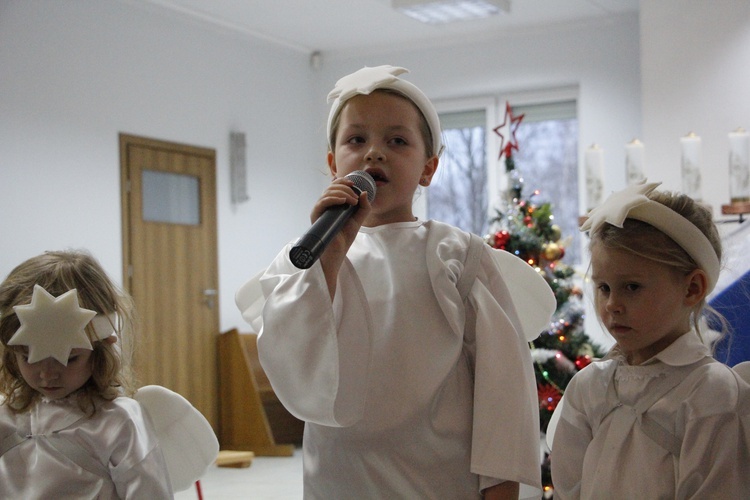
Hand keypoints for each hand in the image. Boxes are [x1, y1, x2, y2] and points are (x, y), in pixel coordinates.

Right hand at [313, 177, 370, 298]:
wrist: (337, 252)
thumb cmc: (345, 237)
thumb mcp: (358, 219)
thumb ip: (364, 207)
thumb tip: (364, 192)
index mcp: (333, 203)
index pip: (334, 186)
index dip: (343, 181)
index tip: (354, 184)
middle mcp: (325, 205)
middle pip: (331, 187)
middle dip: (345, 188)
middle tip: (355, 198)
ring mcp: (319, 210)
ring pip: (327, 193)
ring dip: (342, 193)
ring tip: (352, 202)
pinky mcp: (316, 216)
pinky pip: (322, 203)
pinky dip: (333, 199)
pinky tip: (343, 201)